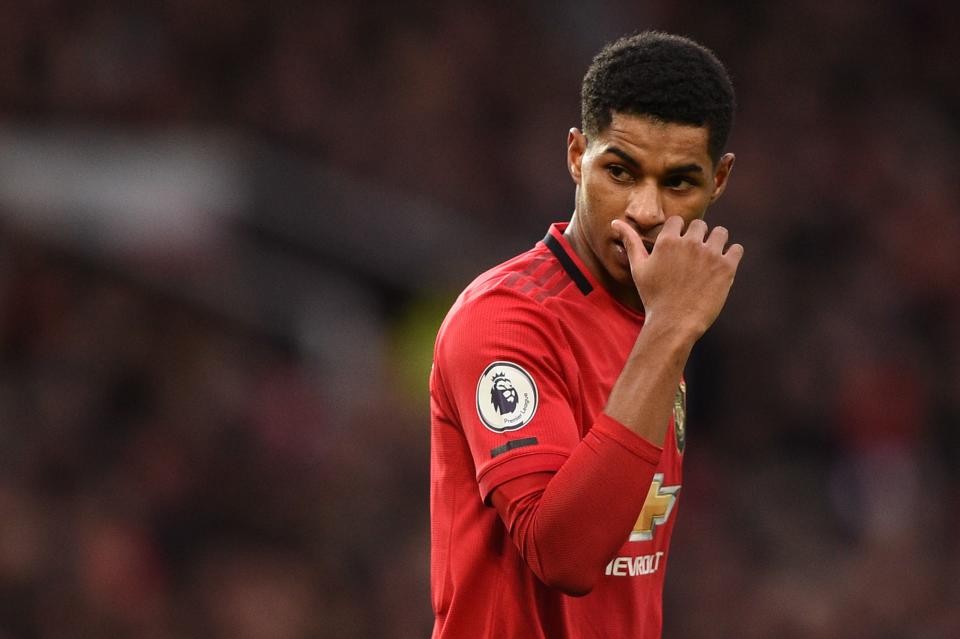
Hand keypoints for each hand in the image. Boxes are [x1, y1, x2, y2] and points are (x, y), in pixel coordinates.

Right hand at [611, 216, 742, 339]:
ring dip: (716, 242)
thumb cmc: (653, 296)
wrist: (674, 324)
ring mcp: (710, 254)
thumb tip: (615, 222)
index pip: (678, 221)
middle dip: (697, 237)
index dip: (678, 234)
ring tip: (710, 259)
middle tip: (693, 258)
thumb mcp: (638, 268)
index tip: (678, 249)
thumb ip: (630, 241)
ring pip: (721, 232)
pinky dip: (732, 255)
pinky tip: (722, 267)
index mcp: (668, 241)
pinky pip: (737, 249)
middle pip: (700, 225)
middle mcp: (690, 243)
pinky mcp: (727, 267)